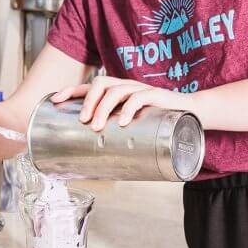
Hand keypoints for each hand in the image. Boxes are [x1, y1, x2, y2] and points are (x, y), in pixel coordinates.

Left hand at [52, 76, 189, 130]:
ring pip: (116, 90)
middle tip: (82, 122)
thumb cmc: (157, 122)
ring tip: (96, 126)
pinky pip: (140, 97)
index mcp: (117, 92)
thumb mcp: (132, 127)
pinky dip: (128, 109)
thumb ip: (116, 137)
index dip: (70, 90)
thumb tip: (91, 163)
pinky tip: (122, 122)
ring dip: (103, 107)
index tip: (54, 101)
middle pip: (100, 84)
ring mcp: (141, 89)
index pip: (89, 85)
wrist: (192, 114)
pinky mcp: (158, 97)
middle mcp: (126, 87)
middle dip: (87, 101)